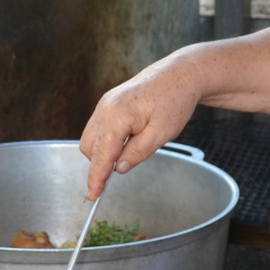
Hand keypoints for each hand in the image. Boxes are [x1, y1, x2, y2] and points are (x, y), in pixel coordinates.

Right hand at [79, 50, 204, 199]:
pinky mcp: (108, 102)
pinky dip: (107, 140)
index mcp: (117, 116)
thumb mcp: (162, 133)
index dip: (96, 178)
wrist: (180, 74)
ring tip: (130, 150)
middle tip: (120, 171)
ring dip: (104, 151)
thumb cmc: (175, 101)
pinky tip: (127, 141)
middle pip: (89, 148)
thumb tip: (119, 168)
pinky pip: (99, 128)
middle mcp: (105, 108)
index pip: (101, 155)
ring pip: (91, 138)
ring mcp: (104, 104)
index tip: (92, 196)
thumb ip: (138, 153)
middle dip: (100, 163)